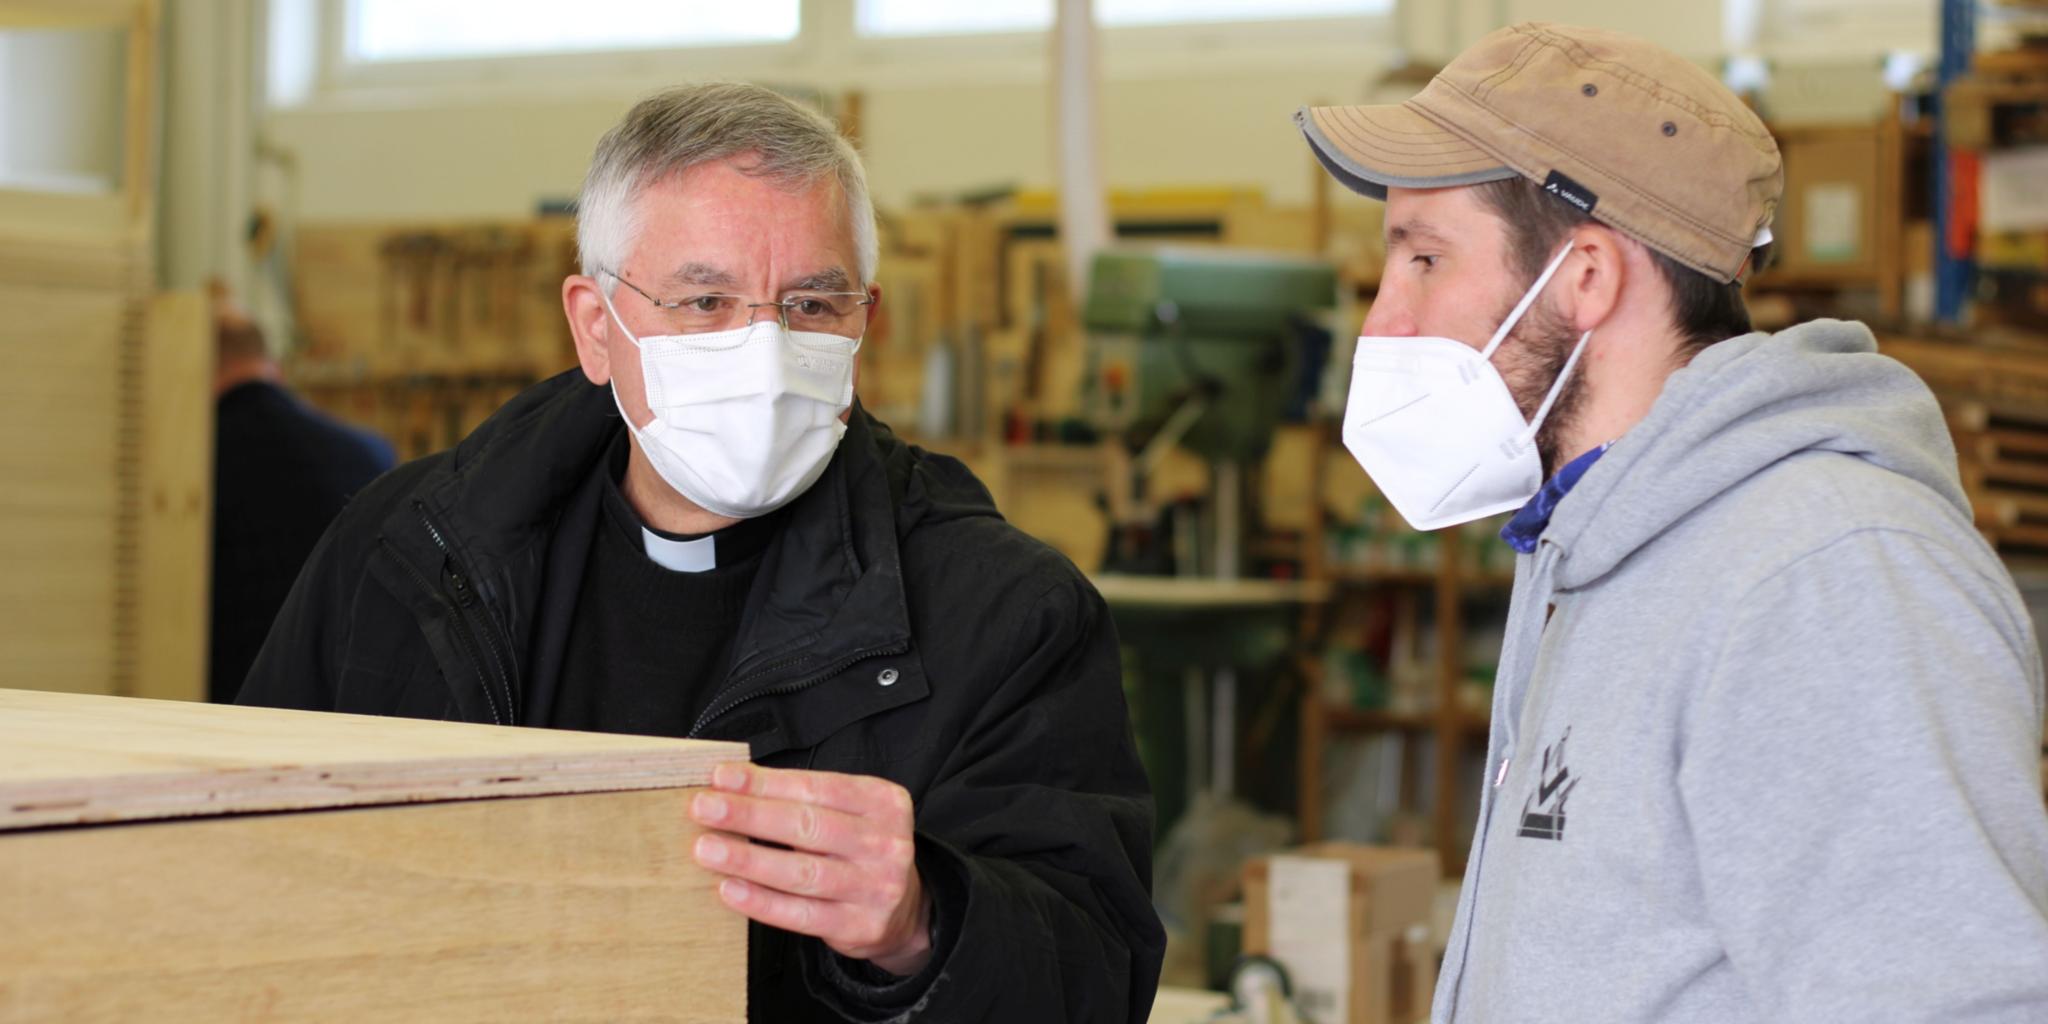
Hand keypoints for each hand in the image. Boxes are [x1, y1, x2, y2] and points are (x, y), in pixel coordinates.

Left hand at [689, 763, 933, 976]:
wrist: (904, 910)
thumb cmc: (858, 851)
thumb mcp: (848, 813)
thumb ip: (801, 798)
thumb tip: (731, 783)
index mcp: (882, 802)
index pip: (816, 787)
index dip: (765, 782)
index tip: (721, 778)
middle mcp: (885, 842)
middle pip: (808, 825)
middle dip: (750, 815)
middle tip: (705, 809)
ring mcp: (876, 886)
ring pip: (802, 872)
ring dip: (748, 859)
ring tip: (707, 849)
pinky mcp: (860, 925)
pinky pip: (801, 914)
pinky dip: (762, 902)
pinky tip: (730, 889)